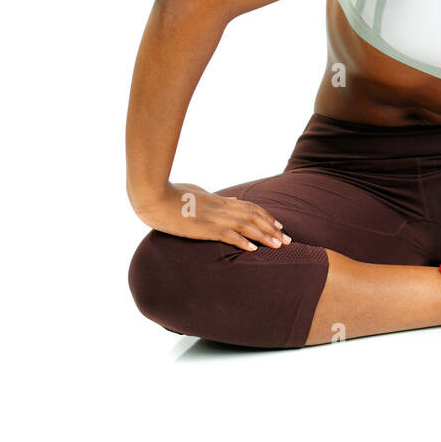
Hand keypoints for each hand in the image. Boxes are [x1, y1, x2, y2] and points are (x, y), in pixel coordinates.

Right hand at [133, 182, 291, 251]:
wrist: (152, 195)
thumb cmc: (171, 193)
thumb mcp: (199, 192)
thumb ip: (217, 198)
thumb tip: (232, 199)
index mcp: (220, 201)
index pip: (251, 208)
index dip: (267, 217)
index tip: (280, 225)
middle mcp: (221, 208)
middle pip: (254, 217)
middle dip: (273, 229)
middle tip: (289, 240)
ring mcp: (213, 217)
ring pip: (246, 226)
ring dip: (264, 236)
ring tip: (279, 246)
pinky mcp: (203, 227)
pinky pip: (226, 234)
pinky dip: (241, 241)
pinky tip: (253, 249)